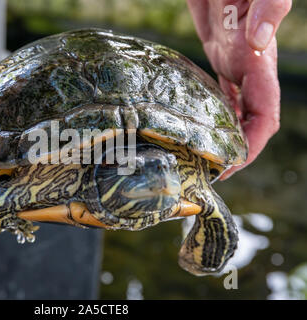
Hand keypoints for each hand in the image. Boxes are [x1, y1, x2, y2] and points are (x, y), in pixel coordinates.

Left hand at [187, 0, 290, 178]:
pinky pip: (218, 92)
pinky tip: (197, 123)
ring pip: (233, 109)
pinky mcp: (217, 56)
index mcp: (260, 62)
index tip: (233, 166)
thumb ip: (268, 8)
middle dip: (236, 150)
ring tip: (201, 156)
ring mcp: (232, 63)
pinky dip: (211, 112)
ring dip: (223, 134)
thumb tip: (260, 41)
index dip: (253, 144)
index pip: (264, 115)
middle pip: (249, 121)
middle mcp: (248, 68)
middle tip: (209, 171)